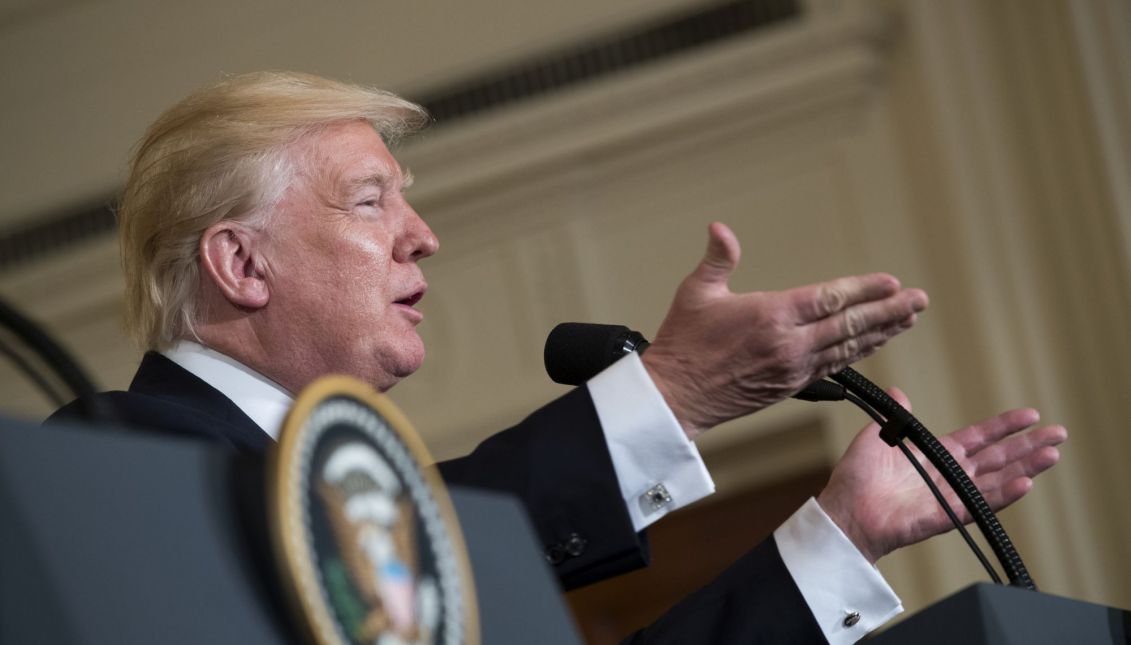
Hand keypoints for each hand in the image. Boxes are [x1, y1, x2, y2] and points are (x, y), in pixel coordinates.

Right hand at [641, 222, 927, 438]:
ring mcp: (792, 368)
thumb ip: (718, 259)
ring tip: (907, 319)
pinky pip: (834, 366)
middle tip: (919, 300)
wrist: (675, 397)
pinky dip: (858, 353)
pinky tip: (872, 344)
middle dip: (889, 311)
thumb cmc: (683, 345)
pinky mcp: (790, 386)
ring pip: (848, 349)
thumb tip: (720, 228)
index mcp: (770, 316)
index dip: (864, 290)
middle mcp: (789, 344)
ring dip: (882, 333)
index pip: (830, 299)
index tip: (891, 282)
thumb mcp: (696, 293)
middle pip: (851, 326)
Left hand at [817, 388, 1066, 562]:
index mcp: (936, 454)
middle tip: (1059, 434)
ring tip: (1052, 455)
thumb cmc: (857, 478)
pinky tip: (1025, 483)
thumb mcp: (876, 437)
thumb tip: (898, 391)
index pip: (980, 437)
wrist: (845, 511)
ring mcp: (951, 495)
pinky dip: (1003, 494)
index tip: (1030, 416)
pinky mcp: (947, 515)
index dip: (1005, 427)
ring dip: (1026, 468)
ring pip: (997, 480)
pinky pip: (980, 504)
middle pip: (998, 458)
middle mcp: (950, 474)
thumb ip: (894, 416)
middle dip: (1029, 446)